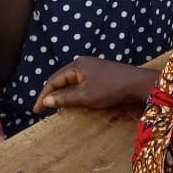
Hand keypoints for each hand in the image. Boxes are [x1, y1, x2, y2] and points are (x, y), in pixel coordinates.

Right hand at [33, 57, 154, 112]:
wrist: (137, 84)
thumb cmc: (111, 88)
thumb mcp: (85, 96)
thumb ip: (65, 98)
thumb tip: (46, 101)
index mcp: (77, 65)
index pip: (53, 80)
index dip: (43, 95)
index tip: (36, 110)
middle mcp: (83, 63)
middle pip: (61, 79)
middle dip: (51, 93)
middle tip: (42, 109)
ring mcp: (92, 67)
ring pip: (71, 81)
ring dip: (62, 93)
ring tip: (54, 106)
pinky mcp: (99, 74)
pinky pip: (80, 83)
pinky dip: (73, 92)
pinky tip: (72, 100)